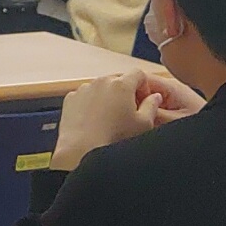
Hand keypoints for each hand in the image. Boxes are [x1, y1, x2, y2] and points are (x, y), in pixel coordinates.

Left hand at [52, 65, 201, 169]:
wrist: (80, 151)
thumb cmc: (113, 139)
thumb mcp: (143, 125)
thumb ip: (152, 106)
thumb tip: (154, 97)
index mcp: (121, 85)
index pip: (138, 74)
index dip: (144, 86)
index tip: (143, 99)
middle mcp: (101, 82)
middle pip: (118, 80)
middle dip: (125, 92)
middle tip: (128, 112)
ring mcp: (84, 89)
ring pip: (101, 88)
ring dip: (107, 98)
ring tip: (110, 120)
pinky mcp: (71, 99)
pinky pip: (85, 97)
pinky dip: (90, 105)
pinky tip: (94, 122)